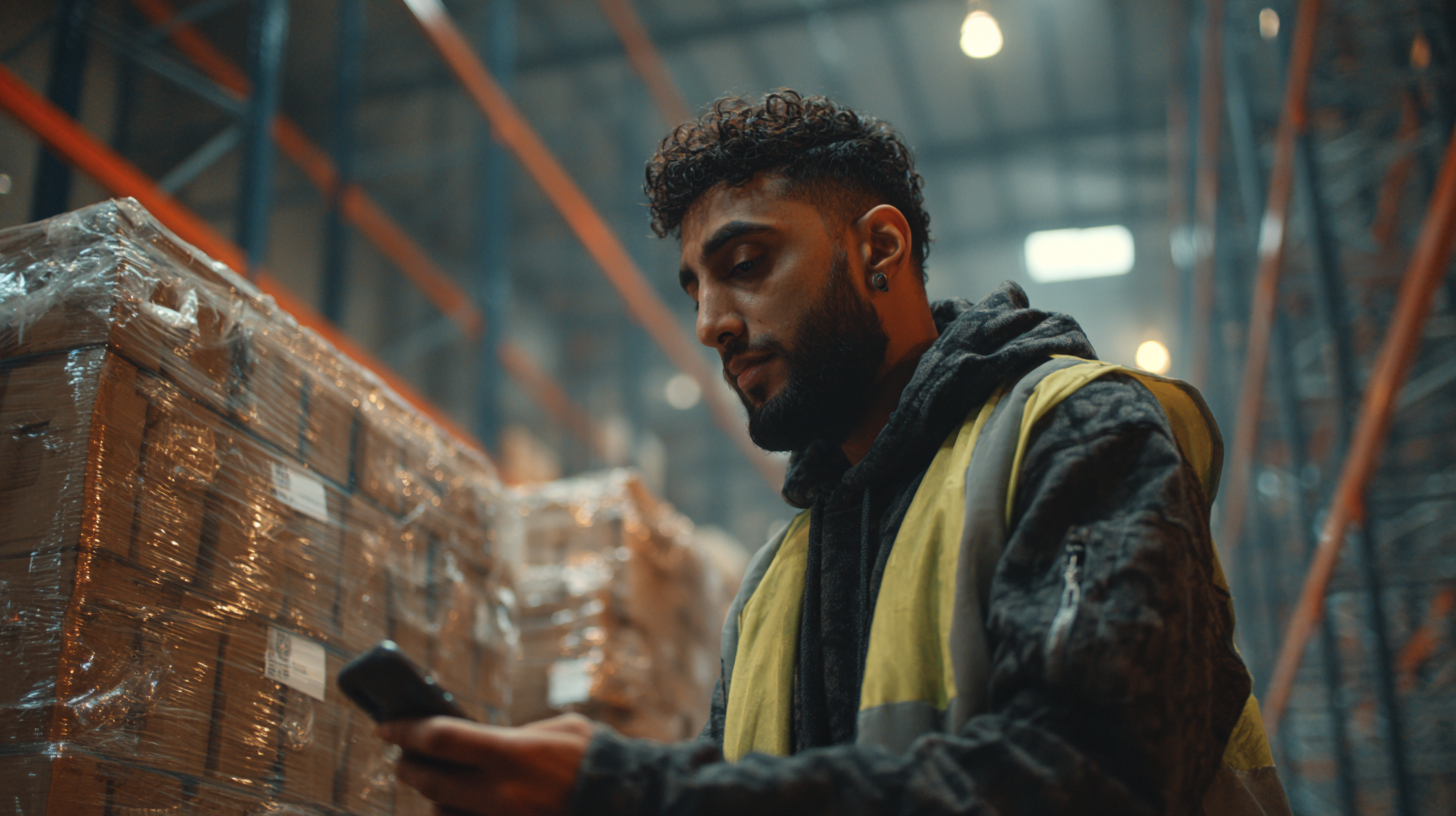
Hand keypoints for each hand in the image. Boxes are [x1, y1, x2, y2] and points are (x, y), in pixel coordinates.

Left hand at [376, 713, 593, 815]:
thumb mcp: (556, 728)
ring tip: (430, 779)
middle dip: (407, 766)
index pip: (439, 739)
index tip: (385, 725)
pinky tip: (455, 804)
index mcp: (511, 752)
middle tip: (400, 755)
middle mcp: (501, 791)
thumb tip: (484, 740)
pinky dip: (455, 814)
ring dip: (431, 796)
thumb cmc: (594, 756)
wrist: (627, 799)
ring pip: (443, 812)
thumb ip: (514, 735)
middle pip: (430, 781)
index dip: (405, 730)